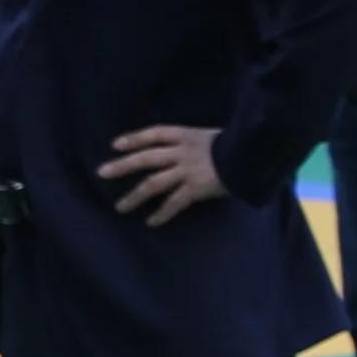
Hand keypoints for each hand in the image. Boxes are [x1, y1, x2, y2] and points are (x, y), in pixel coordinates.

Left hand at [96, 123, 230, 222]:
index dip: (135, 138)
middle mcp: (182, 152)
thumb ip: (195, 144)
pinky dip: (162, 213)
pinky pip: (174, 203)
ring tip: (121, 208)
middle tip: (102, 172)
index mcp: (186, 135)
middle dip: (123, 166)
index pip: (154, 134)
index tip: (115, 145)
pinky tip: (151, 222)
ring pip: (154, 184)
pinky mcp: (196, 189)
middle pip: (146, 158)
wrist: (253, 155)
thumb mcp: (212, 137)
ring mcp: (188, 171)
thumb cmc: (237, 145)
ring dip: (135, 196)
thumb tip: (180, 153)